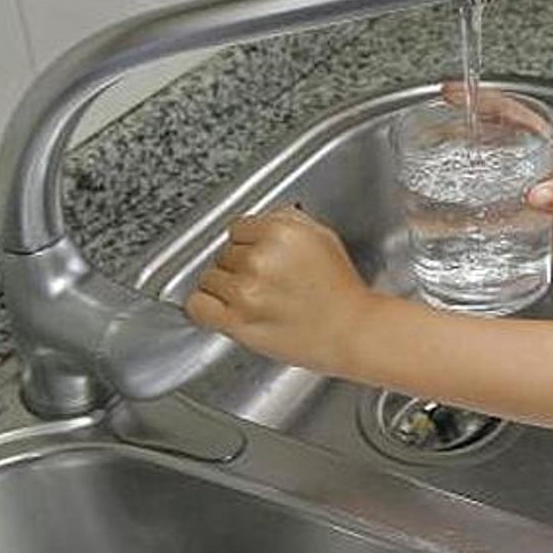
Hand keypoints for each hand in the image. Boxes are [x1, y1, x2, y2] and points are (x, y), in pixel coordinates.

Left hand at [184, 207, 376, 371]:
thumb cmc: (342, 291)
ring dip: (226, 287)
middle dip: (241, 265)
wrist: (353, 332)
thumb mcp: (323, 238)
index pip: (238, 228)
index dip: (250, 243)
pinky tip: (226, 308)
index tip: (262, 255)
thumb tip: (261, 221)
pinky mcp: (237, 321)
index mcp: (281, 232)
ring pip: (210, 278)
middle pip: (223, 253)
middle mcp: (260, 258)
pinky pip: (198, 305)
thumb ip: (287, 221)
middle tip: (267, 281)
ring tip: (255, 297)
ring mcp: (246, 290)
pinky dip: (207, 306)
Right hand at [440, 82, 552, 256]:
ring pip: (482, 156)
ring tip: (425, 156)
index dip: (478, 98)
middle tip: (426, 124)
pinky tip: (444, 202)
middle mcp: (529, 153)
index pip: (507, 109)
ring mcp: (521, 175)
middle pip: (486, 129)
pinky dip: (465, 191)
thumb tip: (539, 196)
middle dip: (456, 124)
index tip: (451, 93)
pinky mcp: (516, 199)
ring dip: (455, 155)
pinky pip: (484, 188)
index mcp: (544, 141)